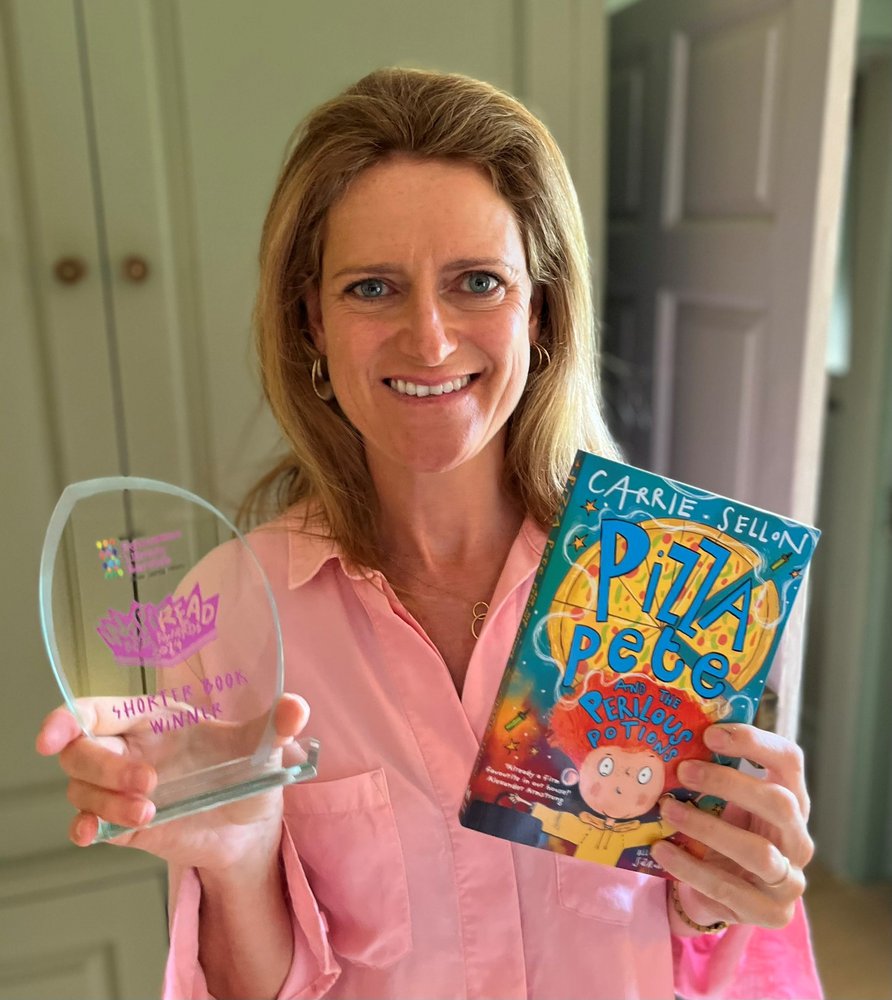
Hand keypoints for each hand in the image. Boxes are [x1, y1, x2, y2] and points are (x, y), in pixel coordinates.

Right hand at [35, 693, 310, 874]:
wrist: (252, 827)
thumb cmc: (249, 773)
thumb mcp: (265, 748)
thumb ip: (277, 725)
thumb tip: (296, 709)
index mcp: (155, 721)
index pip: (97, 710)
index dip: (68, 717)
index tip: (54, 734)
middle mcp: (130, 752)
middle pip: (79, 750)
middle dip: (102, 766)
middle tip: (147, 783)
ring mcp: (120, 791)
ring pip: (81, 789)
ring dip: (106, 802)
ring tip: (150, 812)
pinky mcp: (122, 828)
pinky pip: (84, 825)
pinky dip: (84, 828)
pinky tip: (97, 834)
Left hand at [651, 723, 812, 930]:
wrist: (724, 893)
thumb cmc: (725, 832)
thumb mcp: (724, 802)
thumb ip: (711, 775)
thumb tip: (671, 740)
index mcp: (791, 799)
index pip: (789, 760)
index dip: (755, 742)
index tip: (711, 734)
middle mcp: (798, 837)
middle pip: (779, 804)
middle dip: (729, 783)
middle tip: (683, 770)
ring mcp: (789, 878)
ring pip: (759, 852)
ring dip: (708, 828)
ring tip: (667, 810)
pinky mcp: (770, 912)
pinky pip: (729, 889)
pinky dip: (691, 867)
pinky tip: (661, 849)